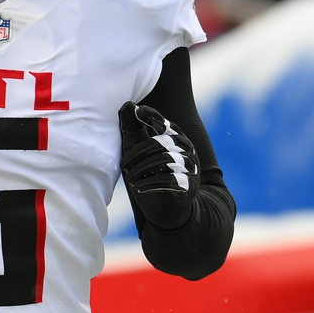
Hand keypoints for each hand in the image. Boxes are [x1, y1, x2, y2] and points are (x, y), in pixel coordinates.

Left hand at [118, 101, 199, 228]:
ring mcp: (190, 167)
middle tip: (123, 164)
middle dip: (138, 153)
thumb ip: (133, 127)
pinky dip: (151, 183)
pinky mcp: (189, 185)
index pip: (166, 124)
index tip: (140, 111)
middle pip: (161, 143)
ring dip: (143, 169)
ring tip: (129, 178)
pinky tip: (138, 187)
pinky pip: (171, 180)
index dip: (154, 116)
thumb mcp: (139, 150)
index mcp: (176, 138)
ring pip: (165, 160)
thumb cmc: (152, 173)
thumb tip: (127, 104)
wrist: (169, 208)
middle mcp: (186, 150)